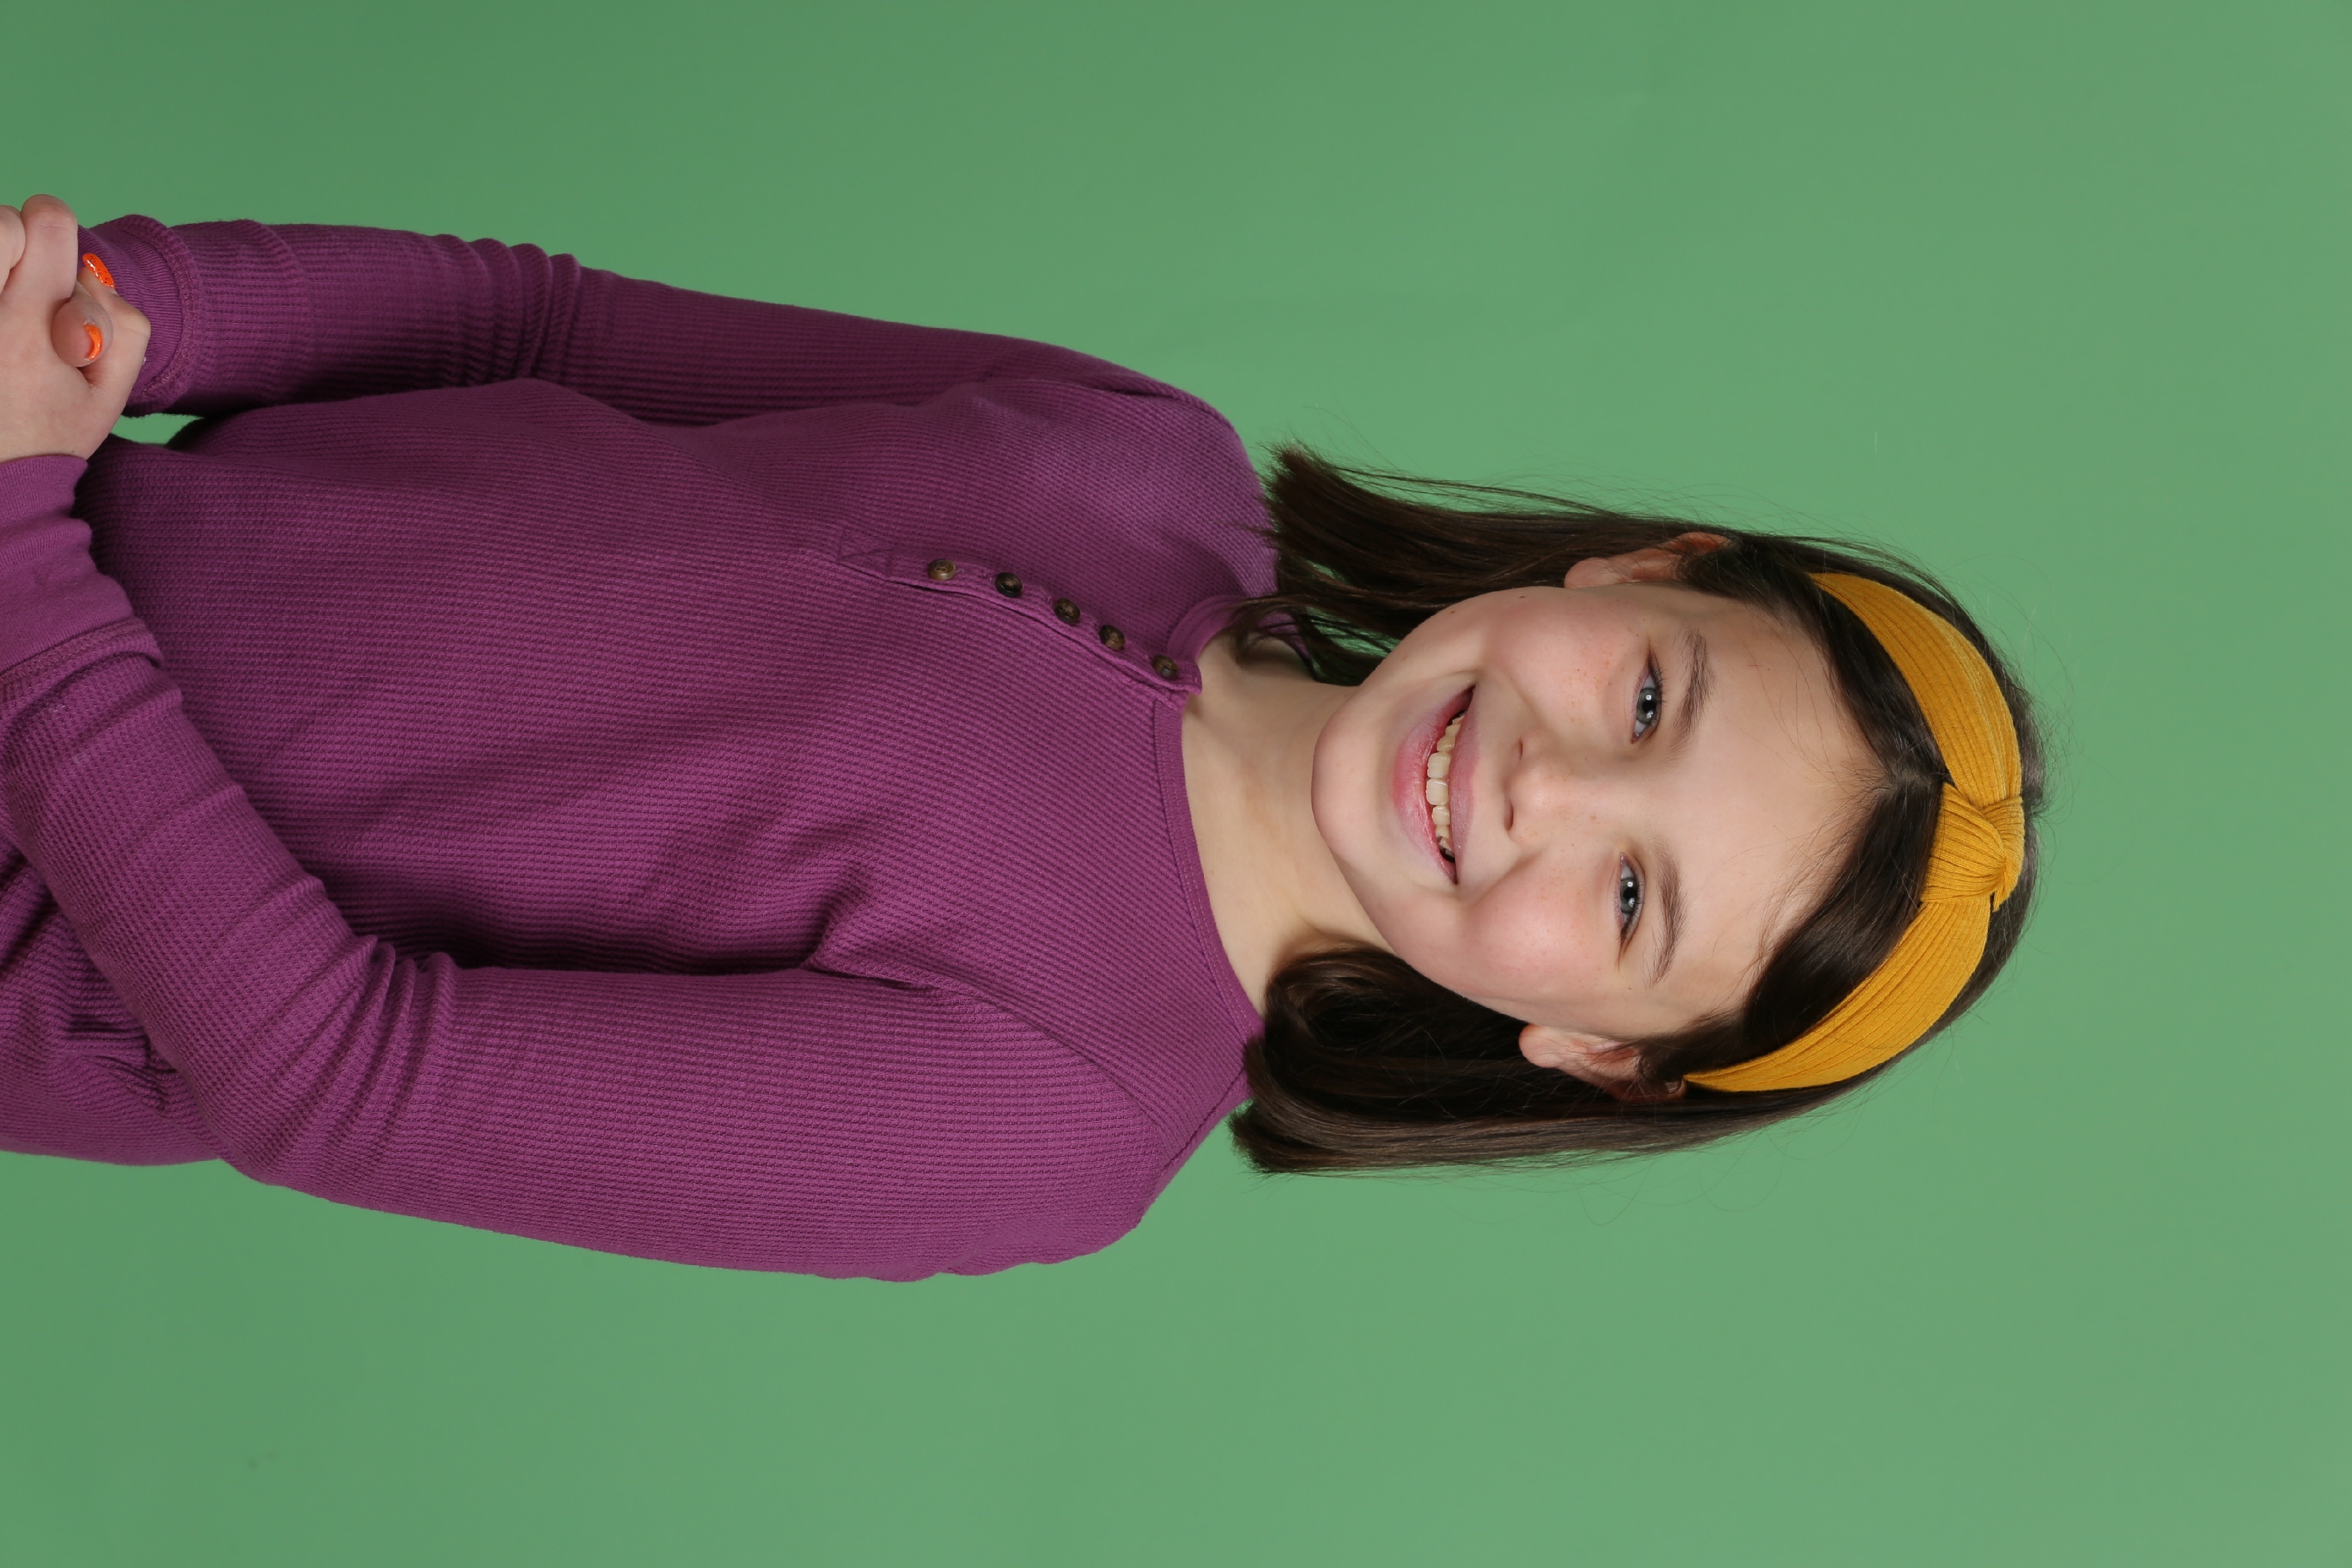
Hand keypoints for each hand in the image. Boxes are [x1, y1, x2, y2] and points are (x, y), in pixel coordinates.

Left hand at [0, 195, 149, 464]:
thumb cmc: (47, 439)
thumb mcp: (108, 396)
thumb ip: (125, 326)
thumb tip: (91, 274)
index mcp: (30, 328)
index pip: (48, 220)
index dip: (57, 236)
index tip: (52, 276)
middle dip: (16, 241)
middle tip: (17, 285)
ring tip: (3, 309)